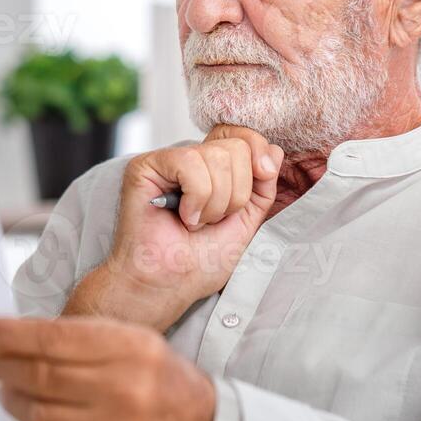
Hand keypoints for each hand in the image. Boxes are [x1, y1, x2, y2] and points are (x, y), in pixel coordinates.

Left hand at [0, 316, 214, 420]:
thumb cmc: (160, 378)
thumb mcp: (131, 338)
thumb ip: (81, 336)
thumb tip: (20, 335)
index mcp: (129, 348)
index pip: (52, 339)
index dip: (8, 336)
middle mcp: (123, 389)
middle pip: (40, 375)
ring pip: (39, 414)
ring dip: (10, 399)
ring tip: (3, 389)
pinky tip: (33, 418)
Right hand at [65, 125, 282, 329]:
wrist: (170, 285)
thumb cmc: (201, 261)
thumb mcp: (248, 221)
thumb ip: (263, 186)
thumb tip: (274, 151)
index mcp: (214, 169)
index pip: (244, 136)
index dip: (258, 155)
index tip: (262, 178)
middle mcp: (191, 159)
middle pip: (236, 147)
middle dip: (236, 194)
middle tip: (213, 221)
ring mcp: (167, 161)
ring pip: (216, 157)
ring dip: (215, 202)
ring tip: (196, 223)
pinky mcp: (146, 166)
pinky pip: (189, 163)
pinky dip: (196, 198)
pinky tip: (183, 216)